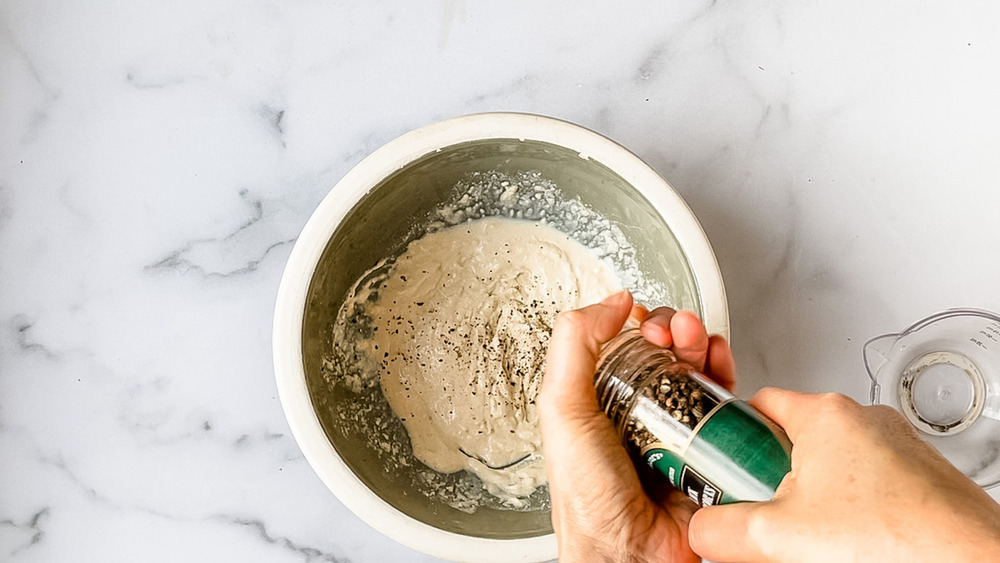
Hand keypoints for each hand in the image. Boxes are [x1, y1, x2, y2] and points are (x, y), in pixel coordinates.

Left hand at [539, 290, 734, 561]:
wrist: (629, 553)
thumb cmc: (588, 498)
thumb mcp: (562, 409)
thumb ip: (573, 346)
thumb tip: (608, 303)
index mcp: (597, 401)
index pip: (621, 345)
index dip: (636, 324)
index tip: (643, 320)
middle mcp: (636, 413)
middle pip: (663, 353)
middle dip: (674, 328)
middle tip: (673, 330)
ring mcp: (674, 431)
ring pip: (696, 372)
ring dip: (701, 344)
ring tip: (698, 339)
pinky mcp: (708, 449)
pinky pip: (724, 406)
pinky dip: (727, 376)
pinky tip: (720, 363)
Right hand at [688, 388, 999, 561]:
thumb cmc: (896, 538)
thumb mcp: (776, 537)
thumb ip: (720, 530)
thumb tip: (702, 532)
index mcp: (823, 413)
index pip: (756, 405)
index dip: (731, 439)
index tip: (722, 470)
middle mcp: (863, 419)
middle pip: (792, 440)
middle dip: (772, 481)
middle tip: (767, 518)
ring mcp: (897, 447)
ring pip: (831, 466)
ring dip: (811, 499)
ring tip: (811, 541)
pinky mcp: (920, 477)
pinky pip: (866, 485)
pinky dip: (850, 512)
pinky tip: (848, 546)